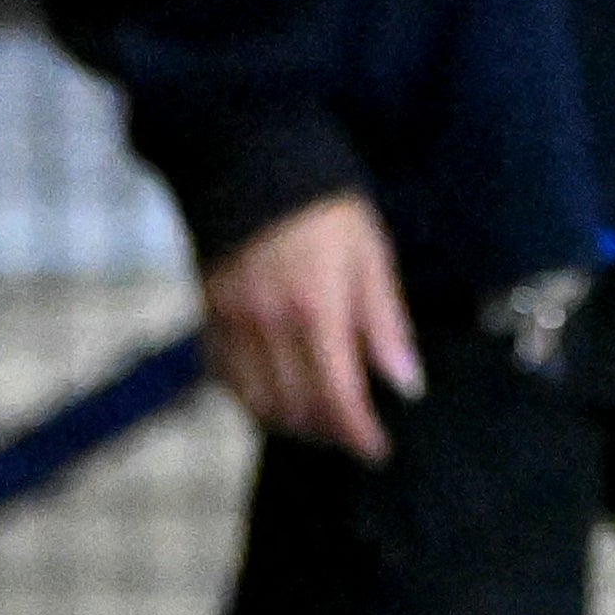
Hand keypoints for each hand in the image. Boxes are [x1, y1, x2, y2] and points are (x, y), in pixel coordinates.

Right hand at [200, 192, 422, 460]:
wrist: (250, 164)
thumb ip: (385, 323)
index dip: (358, 432)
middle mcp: (267, 327)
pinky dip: (255, 401)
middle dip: (330, 432)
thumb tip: (406, 384)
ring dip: (292, 424)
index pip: (337, 395)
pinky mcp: (208, 320)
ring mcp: (230, 326)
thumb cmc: (327, 206)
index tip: (378, 451)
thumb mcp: (372, 255)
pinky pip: (227, 382)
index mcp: (316, 309)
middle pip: (296, 408)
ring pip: (257, 404)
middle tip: (358, 436)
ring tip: (326, 423)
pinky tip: (281, 398)